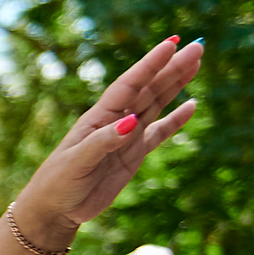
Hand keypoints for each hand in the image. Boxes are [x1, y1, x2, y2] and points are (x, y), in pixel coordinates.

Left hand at [10, 35, 203, 247]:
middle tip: (198, 45)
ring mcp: (126, 138)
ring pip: (156, 104)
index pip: (128, 85)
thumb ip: (103, 142)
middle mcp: (115, 122)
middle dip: (172, 67)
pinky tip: (191, 105)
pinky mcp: (133, 155)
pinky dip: (176, 120)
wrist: (55, 210)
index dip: (150, 64)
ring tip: (195, 62)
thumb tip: (131, 122)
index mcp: (98, 118)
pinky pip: (159, 133)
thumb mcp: (77, 162)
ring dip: (176, 84)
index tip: (171, 44)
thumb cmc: (57, 183)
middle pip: (148, 89)